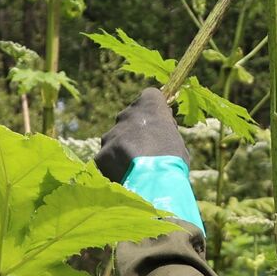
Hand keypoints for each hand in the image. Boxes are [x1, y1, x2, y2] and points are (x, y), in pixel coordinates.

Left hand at [96, 88, 203, 228]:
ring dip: (123, 147)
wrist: (151, 179)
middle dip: (136, 129)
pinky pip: (107, 158)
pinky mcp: (100, 154)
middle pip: (130, 116)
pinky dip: (113, 166)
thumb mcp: (176, 139)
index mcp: (149, 105)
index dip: (155, 109)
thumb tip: (162, 128)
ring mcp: (110, 134)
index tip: (160, 121)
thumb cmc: (172, 158)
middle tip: (147, 147)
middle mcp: (126, 114)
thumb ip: (165, 129)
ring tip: (135, 166)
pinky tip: (124, 177)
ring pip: (116, 137)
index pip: (150, 95)